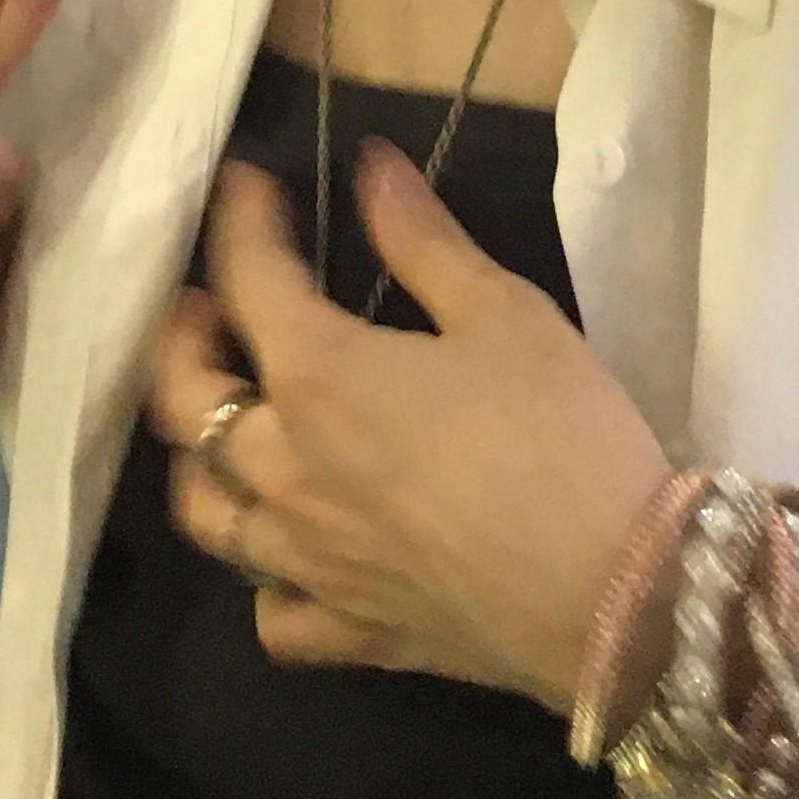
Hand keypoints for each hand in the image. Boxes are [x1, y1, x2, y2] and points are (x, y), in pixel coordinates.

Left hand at [149, 142, 670, 712]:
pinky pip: (271, 614)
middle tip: (209, 305)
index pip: (249, 277)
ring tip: (227, 421)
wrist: (617, 600)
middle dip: (181, 338)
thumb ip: (422, 239)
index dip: (243, 218)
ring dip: (198, 455)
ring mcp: (307, 561)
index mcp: (317, 376)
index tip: (250, 181)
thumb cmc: (563, 437)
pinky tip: (290, 554)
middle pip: (182, 399)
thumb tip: (369, 166)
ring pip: (205, 511)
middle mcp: (285, 469)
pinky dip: (264, 580)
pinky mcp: (348, 632)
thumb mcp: (505, 312)